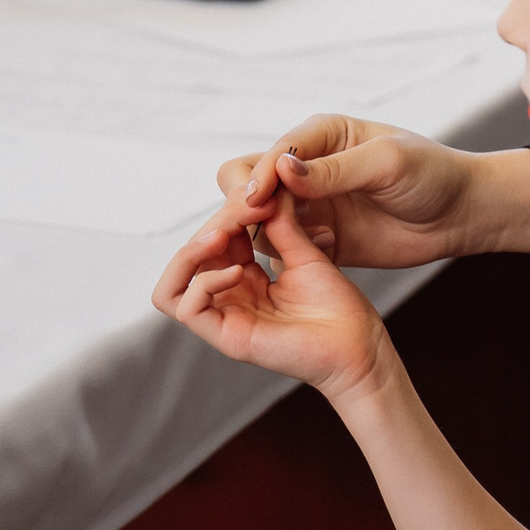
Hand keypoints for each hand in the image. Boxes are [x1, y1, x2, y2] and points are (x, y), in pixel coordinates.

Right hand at [153, 192, 390, 401]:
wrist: (358, 344)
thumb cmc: (337, 305)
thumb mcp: (304, 251)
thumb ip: (280, 223)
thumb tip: (264, 184)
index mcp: (244, 275)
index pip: (213, 237)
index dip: (229, 211)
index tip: (262, 193)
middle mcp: (228, 296)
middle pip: (192, 255)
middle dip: (216, 222)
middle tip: (250, 206)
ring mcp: (225, 317)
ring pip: (172, 285)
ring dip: (190, 253)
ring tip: (223, 235)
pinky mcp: (227, 338)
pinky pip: (188, 308)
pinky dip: (205, 282)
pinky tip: (238, 270)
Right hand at [218, 116, 529, 270]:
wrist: (462, 213)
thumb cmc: (432, 174)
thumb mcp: (387, 163)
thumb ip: (335, 169)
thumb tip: (282, 169)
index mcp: (321, 135)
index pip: (270, 154)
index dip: (258, 179)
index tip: (255, 205)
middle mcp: (308, 168)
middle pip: (247, 182)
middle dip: (244, 206)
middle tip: (255, 230)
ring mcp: (311, 205)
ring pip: (257, 219)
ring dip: (261, 234)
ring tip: (291, 246)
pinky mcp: (318, 239)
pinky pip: (280, 248)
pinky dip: (284, 255)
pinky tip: (315, 255)